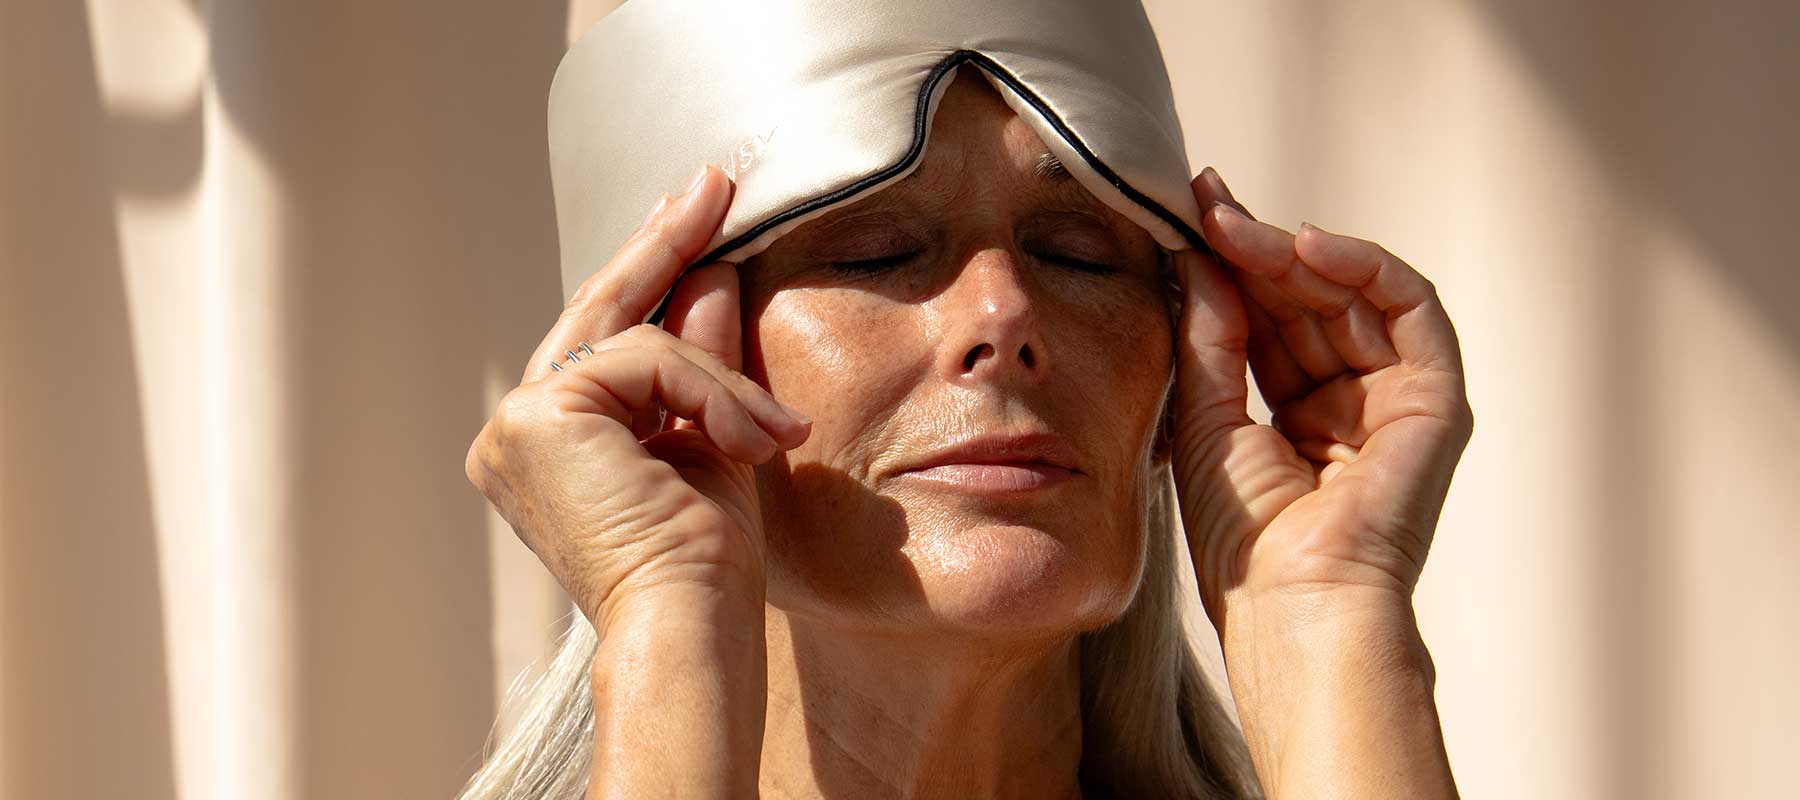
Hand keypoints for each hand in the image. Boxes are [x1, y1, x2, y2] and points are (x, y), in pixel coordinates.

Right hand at [464, 164, 810, 626]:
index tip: (695, 214)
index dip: (650, 271)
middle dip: (664, 245)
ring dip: (721, 379)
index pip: (605, 339)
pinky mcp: (537, 418)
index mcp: (552, 446)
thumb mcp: (714, 440)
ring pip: (638, 341)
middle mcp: (516, 432)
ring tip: (772, 433)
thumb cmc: (705, 566)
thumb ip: (703, 362)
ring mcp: (516, 424)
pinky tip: (750, 440)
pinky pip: (646, 361)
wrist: (689, 628)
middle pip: (600, 314)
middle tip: (713, 181)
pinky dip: (710, 393)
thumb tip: (714, 273)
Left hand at [1168, 167, 1473, 629]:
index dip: (1229, 266)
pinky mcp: (1434, 401)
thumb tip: (1201, 256)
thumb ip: (1210, 334)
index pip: (1267, 321)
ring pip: (1353, 296)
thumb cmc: (1242, 539)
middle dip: (1255, 248)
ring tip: (1236, 224)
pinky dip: (1365, 267)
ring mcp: (1394, 402)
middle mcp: (1348, 405)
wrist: (1293, 602)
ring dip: (1294, 251)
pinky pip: (1412, 310)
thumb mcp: (1207, 416)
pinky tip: (1306, 244)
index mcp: (1294, 420)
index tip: (1186, 215)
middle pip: (1307, 301)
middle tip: (1205, 206)